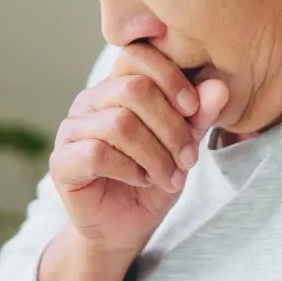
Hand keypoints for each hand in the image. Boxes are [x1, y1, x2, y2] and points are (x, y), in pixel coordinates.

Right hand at [48, 42, 228, 256]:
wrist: (128, 225)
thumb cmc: (157, 175)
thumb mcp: (186, 143)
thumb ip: (200, 114)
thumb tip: (220, 87)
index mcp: (120, 84)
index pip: (140, 55)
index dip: (171, 76)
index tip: (193, 108)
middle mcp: (92, 99)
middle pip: (135, 89)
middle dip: (172, 127)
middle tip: (189, 158)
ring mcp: (72, 129)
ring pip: (120, 124)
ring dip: (156, 155)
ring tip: (171, 177)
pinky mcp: (61, 161)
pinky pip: (97, 154)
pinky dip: (129, 169)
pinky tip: (142, 180)